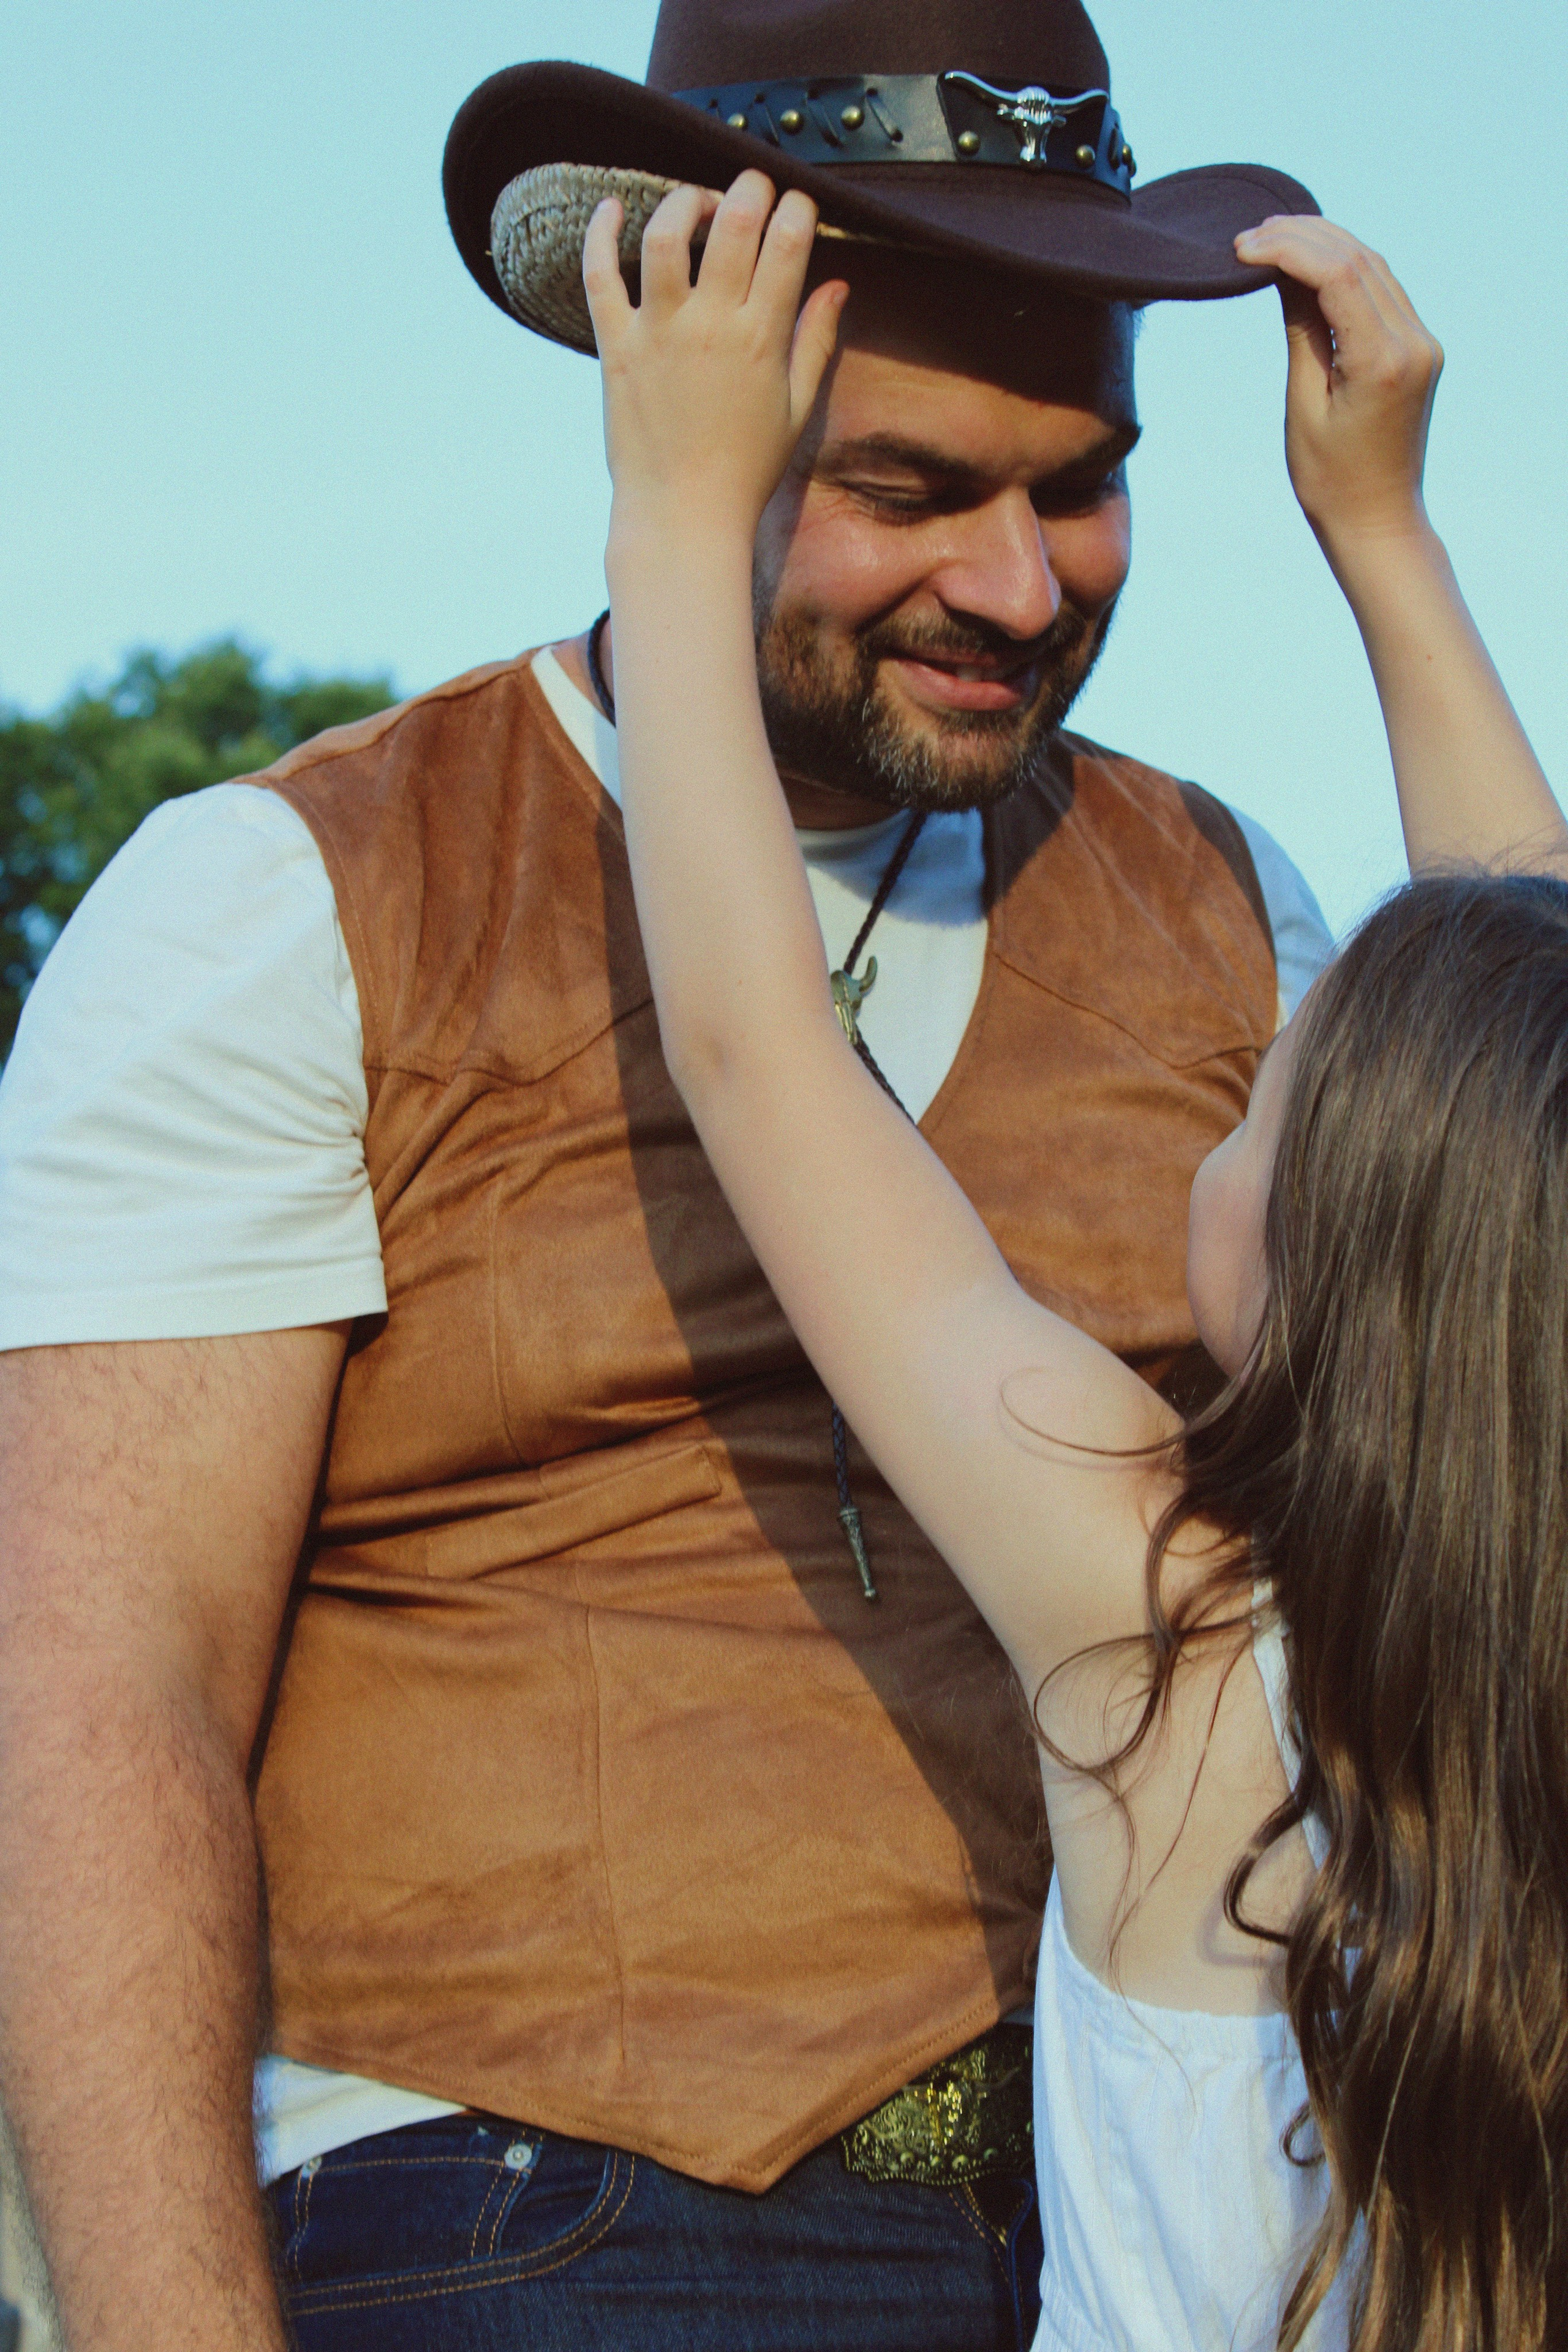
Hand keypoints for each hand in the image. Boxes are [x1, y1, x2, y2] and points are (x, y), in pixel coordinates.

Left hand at [584, 171, 847, 551]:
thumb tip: (838, 286)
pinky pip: (599, 275)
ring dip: (685, 201)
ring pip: (667, 235)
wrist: (682, 516)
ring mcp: (658, 332)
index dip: (797, 209)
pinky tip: (611, 208)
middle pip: (734, 223)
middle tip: (752, 187)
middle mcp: (710, 325)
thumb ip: (816, 341)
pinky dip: (601, 234)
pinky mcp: (615, 347)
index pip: (787, 244)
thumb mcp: (795, 409)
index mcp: (761, 338)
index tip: (797, 206)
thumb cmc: (744, 470)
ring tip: (697, 204)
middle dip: (749, 187)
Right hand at [1234, 216, 1443, 559]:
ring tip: (1273, 237)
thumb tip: (1284, 272)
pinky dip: (1345, 268)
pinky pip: (1383, 289)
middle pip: (1359, 258)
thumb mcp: (1304, 404)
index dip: (1288, 250)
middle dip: (1303, 237)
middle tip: (1251, 235)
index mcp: (1383, 361)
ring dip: (1324, 244)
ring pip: (1374, 266)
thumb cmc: (1330, 480)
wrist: (1378, 519)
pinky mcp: (1420, 348)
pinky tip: (1309, 263)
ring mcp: (1423, 343)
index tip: (1243, 248)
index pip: (1339, 274)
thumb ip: (1302, 331)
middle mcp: (1413, 343)